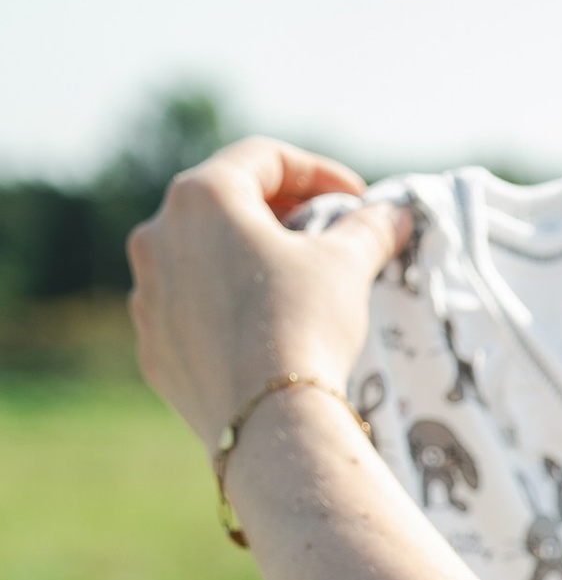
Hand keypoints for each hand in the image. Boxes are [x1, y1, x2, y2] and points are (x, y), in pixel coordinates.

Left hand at [127, 140, 406, 451]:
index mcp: (202, 197)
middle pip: (224, 203)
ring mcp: (146, 292)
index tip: (357, 199)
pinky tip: (265, 330)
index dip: (319, 172)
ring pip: (200, 258)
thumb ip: (369, 228)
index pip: (264, 158)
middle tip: (326, 234)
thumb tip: (396, 215)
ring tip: (295, 284)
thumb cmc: (305, 321)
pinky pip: (190, 310)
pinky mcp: (152, 345)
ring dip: (247, 259)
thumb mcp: (347, 264)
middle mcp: (158, 234)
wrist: (268, 421)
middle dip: (280, 213)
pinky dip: (226, 307)